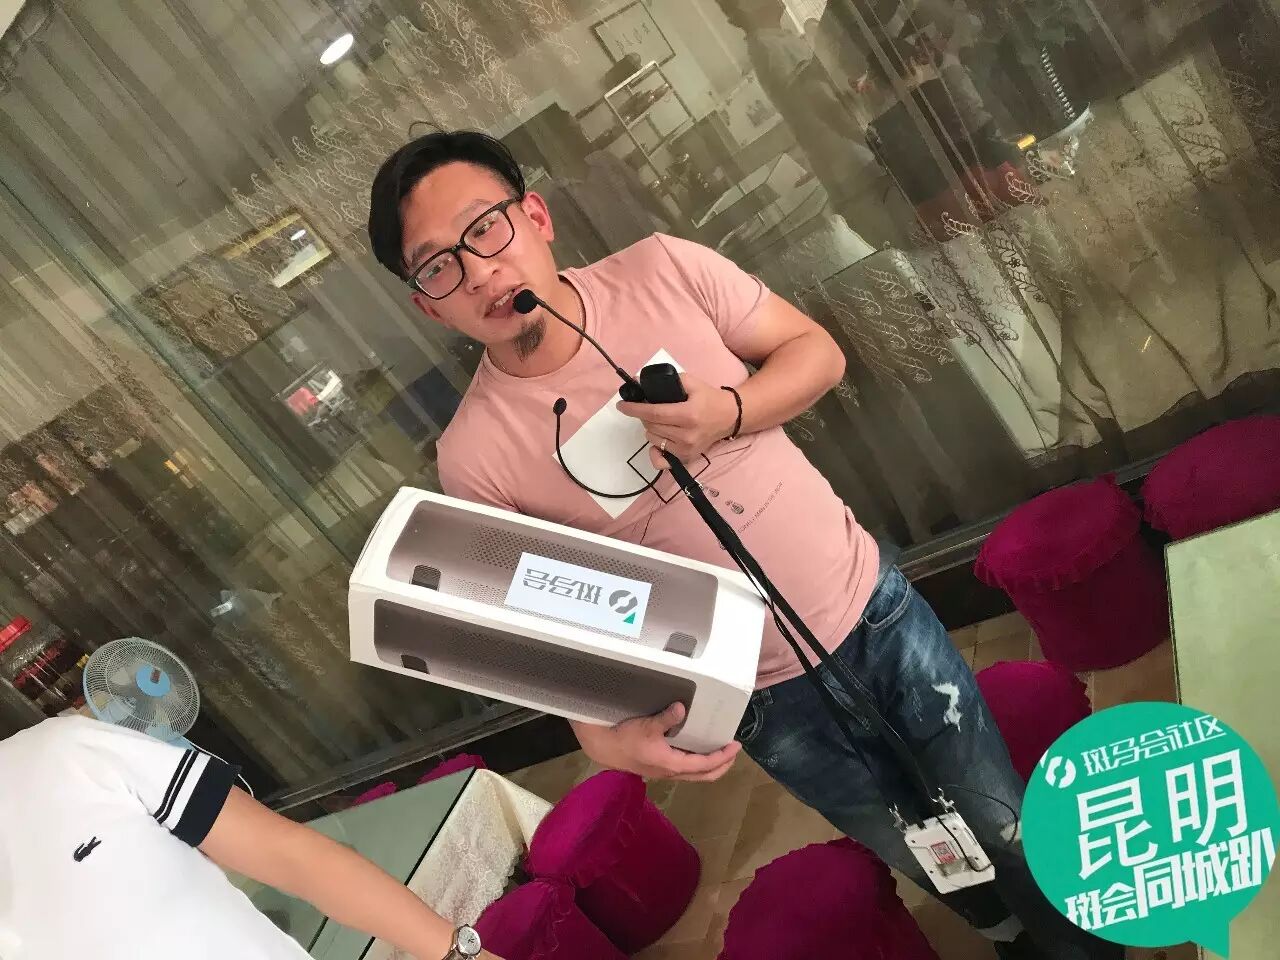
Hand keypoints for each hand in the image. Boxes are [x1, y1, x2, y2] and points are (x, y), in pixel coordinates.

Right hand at [573, 703, 741, 781]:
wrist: (604, 748)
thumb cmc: (625, 737)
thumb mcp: (646, 725)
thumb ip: (666, 718)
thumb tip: (682, 708)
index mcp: (672, 763)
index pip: (705, 764)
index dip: (723, 756)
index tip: (735, 746)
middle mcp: (672, 772)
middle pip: (705, 775)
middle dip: (722, 765)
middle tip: (733, 752)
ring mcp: (665, 772)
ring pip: (695, 774)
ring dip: (710, 766)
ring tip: (720, 751)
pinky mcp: (660, 768)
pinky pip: (686, 770)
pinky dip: (698, 763)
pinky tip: (697, 750)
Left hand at [616, 373, 738, 469]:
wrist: (729, 416)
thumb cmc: (708, 398)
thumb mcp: (691, 383)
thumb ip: (667, 382)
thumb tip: (639, 383)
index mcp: (688, 415)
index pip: (653, 414)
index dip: (634, 409)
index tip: (621, 405)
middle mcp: (686, 435)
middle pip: (651, 427)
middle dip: (644, 416)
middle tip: (648, 408)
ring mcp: (686, 449)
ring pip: (653, 440)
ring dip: (650, 429)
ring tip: (660, 421)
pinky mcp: (687, 458)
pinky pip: (661, 459)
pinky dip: (655, 451)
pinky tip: (658, 442)